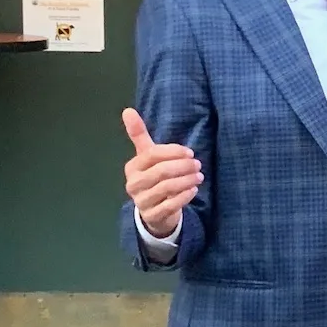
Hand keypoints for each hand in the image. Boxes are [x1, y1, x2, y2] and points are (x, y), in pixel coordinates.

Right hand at [122, 108, 202, 237]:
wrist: (153, 209)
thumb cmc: (153, 177)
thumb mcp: (147, 156)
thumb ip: (139, 134)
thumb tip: (127, 110)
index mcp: (132, 167)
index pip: (152, 155)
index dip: (173, 152)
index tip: (190, 153)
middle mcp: (133, 184)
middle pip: (161, 171)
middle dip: (183, 167)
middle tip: (198, 165)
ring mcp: (141, 201)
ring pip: (166, 188)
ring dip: (186, 180)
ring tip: (199, 176)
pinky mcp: (152, 216)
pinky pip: (170, 205)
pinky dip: (184, 196)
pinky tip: (194, 190)